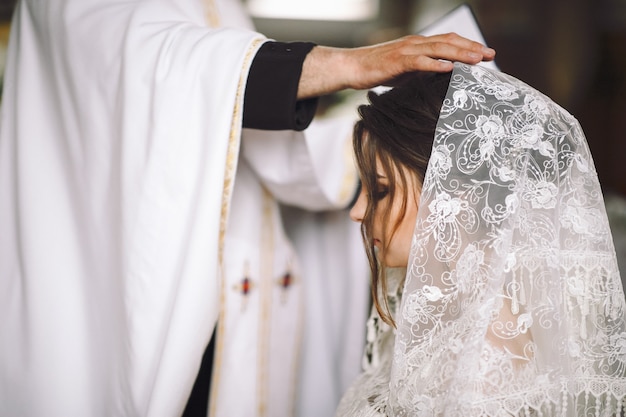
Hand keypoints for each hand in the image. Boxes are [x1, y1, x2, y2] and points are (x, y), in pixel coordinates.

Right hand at [297, 33, 495, 98]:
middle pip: (449, 41)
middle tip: (490, 55)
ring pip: (438, 49)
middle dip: (471, 47)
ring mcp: (407, 51)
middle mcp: (415, 43)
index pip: (448, 41)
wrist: (352, 67)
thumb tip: (440, 78)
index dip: (468, 46)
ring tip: (477, 59)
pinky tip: (448, 69)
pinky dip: (435, 64)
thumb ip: (422, 72)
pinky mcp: (397, 61)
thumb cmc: (377, 70)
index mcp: (418, 45)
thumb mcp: (405, 71)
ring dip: (460, 54)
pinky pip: (419, 62)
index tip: (486, 54)